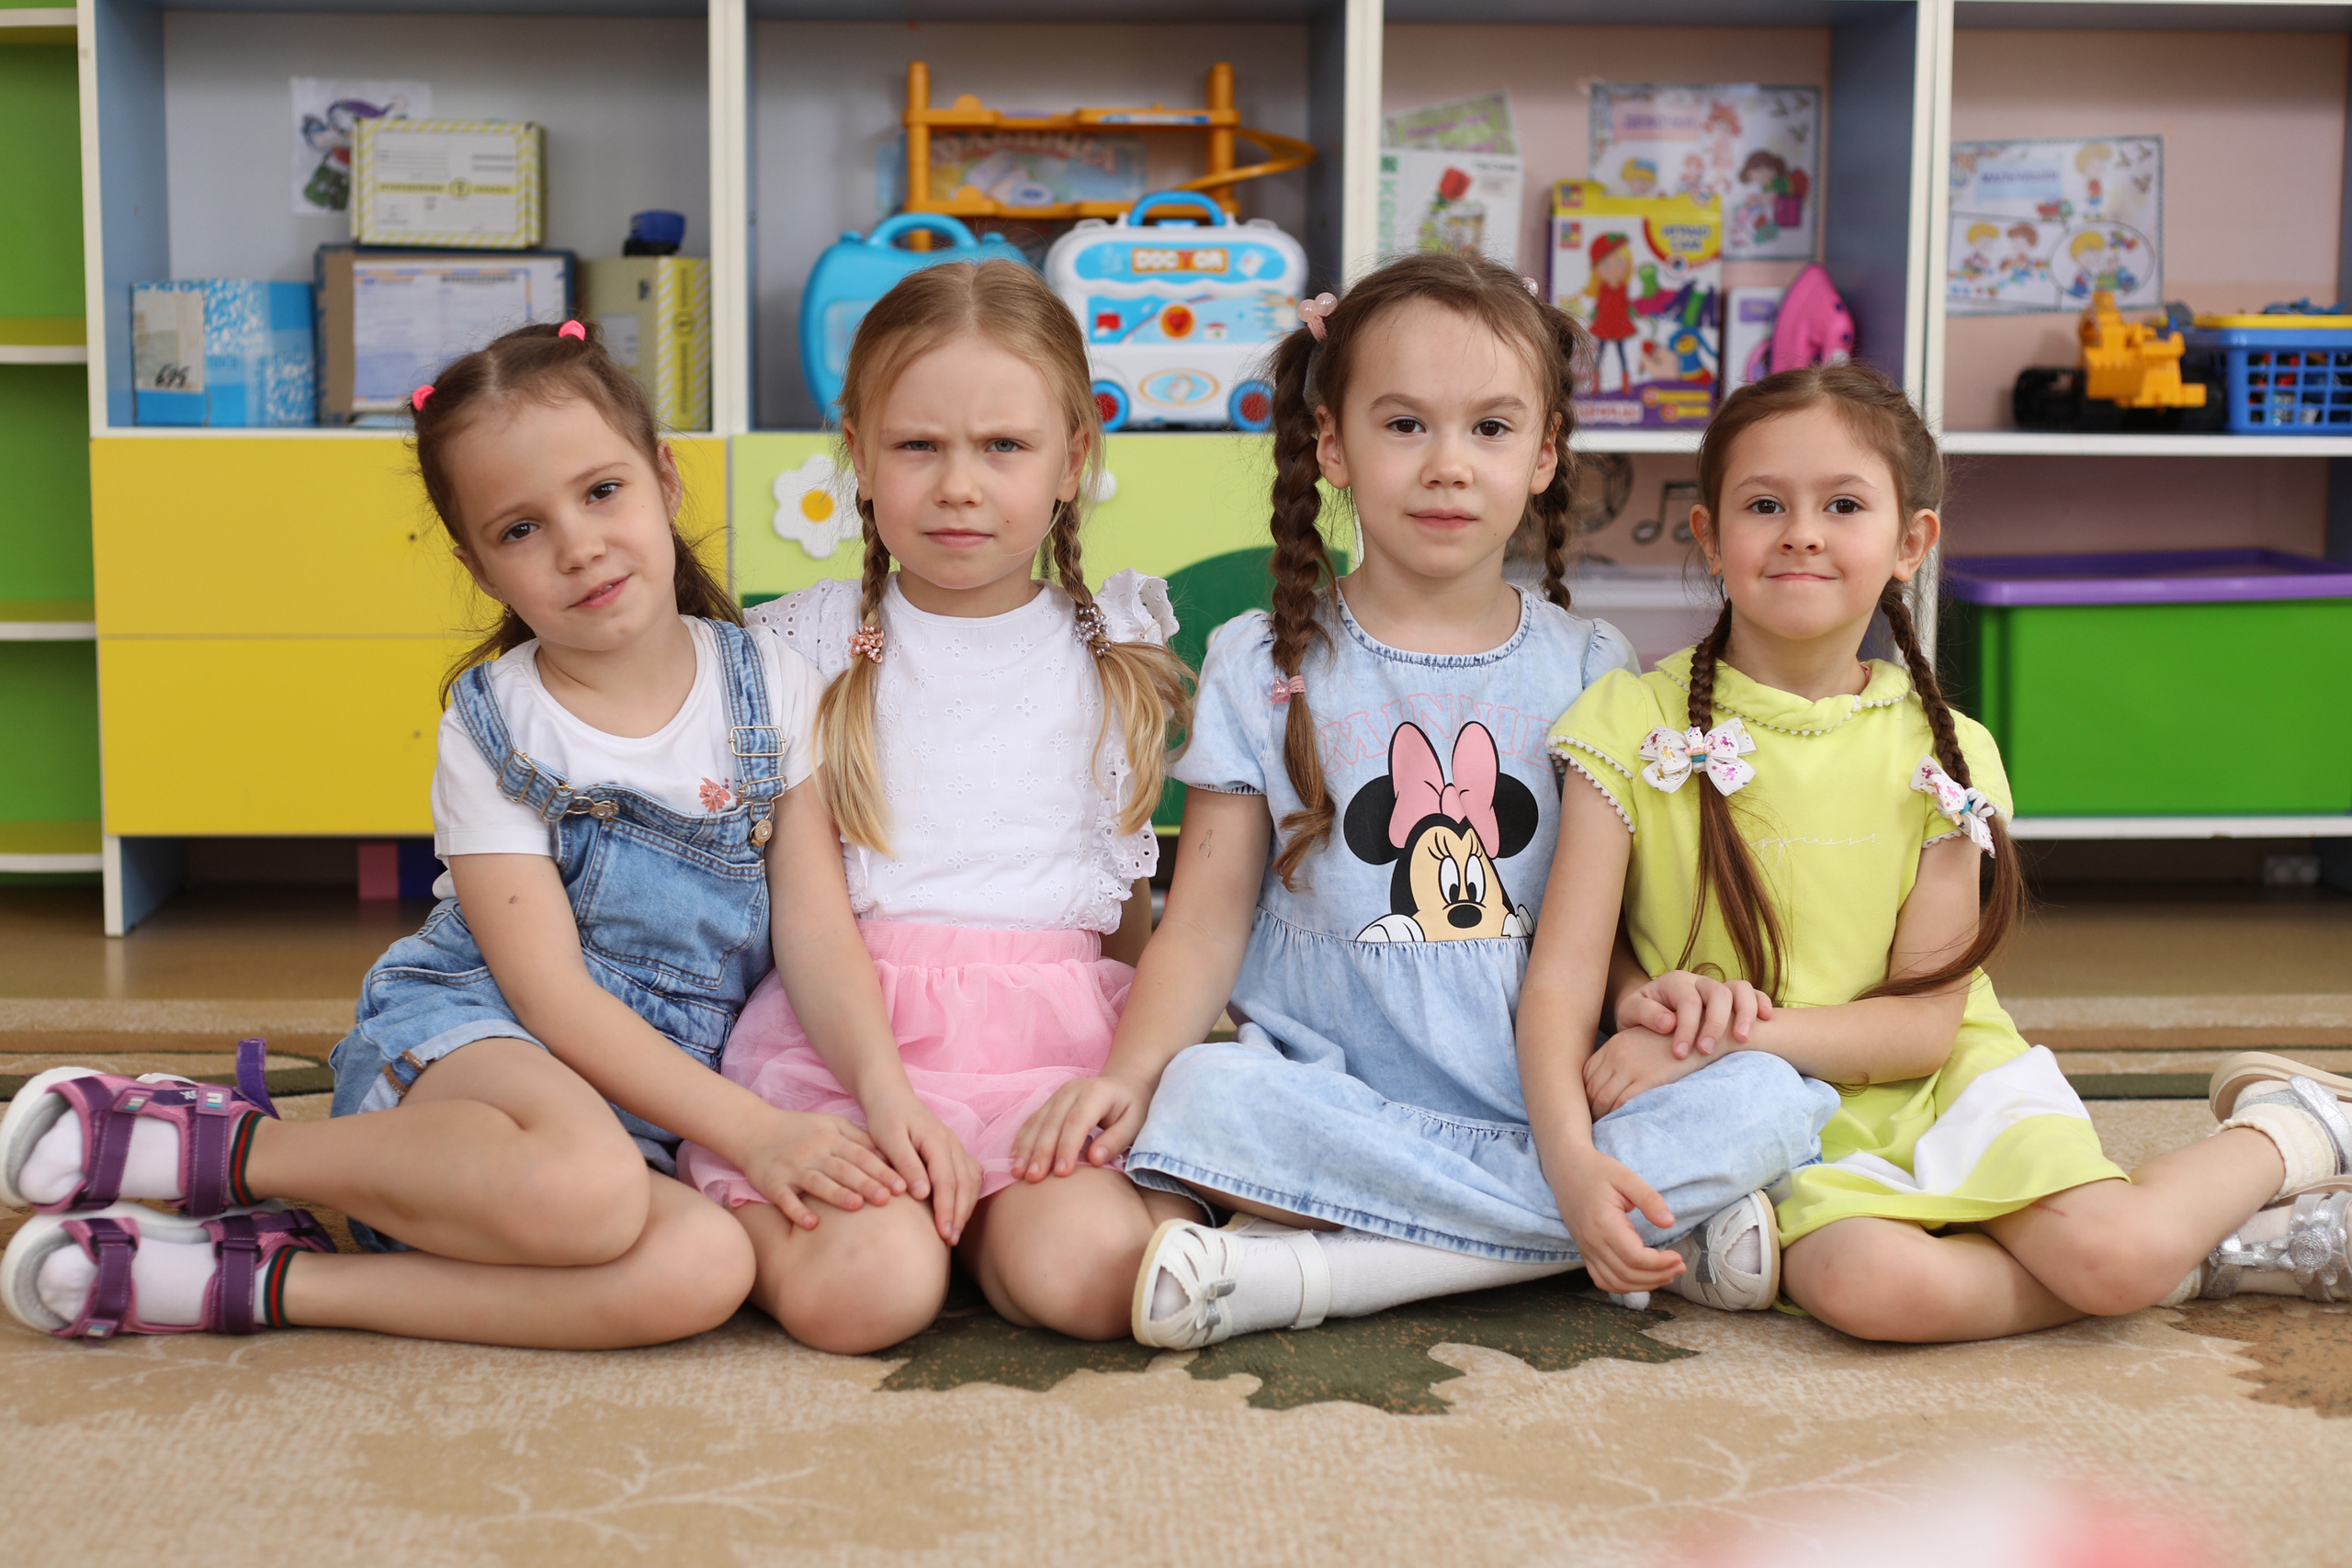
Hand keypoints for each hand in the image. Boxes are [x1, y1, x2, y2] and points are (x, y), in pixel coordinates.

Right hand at [735, 1110, 906, 1230]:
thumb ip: (858, 1138)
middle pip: (843, 1169)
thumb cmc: (800, 1130)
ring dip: (837, 1194)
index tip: (902, 1185)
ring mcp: (792, 1167)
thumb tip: (891, 1155)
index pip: (861, 1155)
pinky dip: (797, 1211)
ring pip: (818, 1182)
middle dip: (866, 1183)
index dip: (882, 1170)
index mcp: (830, 1137)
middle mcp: (813, 1151)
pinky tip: (812, 1224)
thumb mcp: (831, 1124)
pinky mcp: (771, 1182)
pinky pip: (785, 1199)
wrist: (753, 1129)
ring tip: (856, 1206)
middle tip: (887, 1198)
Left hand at [864, 1093, 982, 1244]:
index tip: (944, 1233)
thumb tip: (923, 1193)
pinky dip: (968, 1196)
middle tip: (951, 1240)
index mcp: (937, 1139)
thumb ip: (906, 1163)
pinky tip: (959, 1213)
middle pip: (964, 1183)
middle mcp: (953, 1143)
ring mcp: (957, 1147)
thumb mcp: (889, 1137)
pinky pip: (970, 1176)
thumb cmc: (886, 1118)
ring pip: (971, 1181)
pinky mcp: (954, 1153)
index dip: (947, 1208)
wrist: (892, 1097)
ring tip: (954, 1234)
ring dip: (966, 1208)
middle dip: (960, 1214)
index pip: (947, 1180)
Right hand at [1009, 1072, 1150, 1181]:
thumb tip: (1093, 1160)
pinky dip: (1022, 1141)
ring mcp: (1057, 1096)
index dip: (1067, 1148)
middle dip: (1041, 1152)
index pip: (1077, 1122)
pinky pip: (1031, 1122)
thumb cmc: (1132, 1107)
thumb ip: (1116, 1140)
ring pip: (1037, 1123)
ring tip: (1018, 1173)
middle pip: (1052, 1123)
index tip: (1061, 1173)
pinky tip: (1015, 1160)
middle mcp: (1071, 1091)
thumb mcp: (1135, 1122)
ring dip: (1026, 1149)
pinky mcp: (1048, 1104)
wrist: (1124, 1083)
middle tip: (1034, 1178)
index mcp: (1095, 1093)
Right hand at [1549, 1146, 1683, 1295]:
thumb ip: (1649, 1199)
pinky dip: (1623, 1287)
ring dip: (1644, 1285)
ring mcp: (1586, 1250)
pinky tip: (1641, 1279)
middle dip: (1658, 1275)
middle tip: (1679, 1266)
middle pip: (1627, 1274)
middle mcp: (1592, 1242)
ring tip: (1666, 1274)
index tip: (1677, 1256)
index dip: (1659, 1263)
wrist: (1566, 1169)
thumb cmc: (1597, 1171)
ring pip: (1615, 1282)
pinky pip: (1602, 1280)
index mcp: (1603, 1223)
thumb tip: (1669, 1222)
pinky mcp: (1585, 1252)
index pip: (1634, 1257)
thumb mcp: (1626, 1177)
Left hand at [1584, 1025, 1712, 1116]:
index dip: (1583, 1096)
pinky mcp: (1648, 1078)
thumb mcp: (1642, 1045)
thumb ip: (1623, 1061)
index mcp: (1614, 1046)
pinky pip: (1623, 1102)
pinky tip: (1619, 1125)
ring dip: (1599, 1116)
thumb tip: (1609, 1088)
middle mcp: (1617, 1054)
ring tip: (1602, 1130)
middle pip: (1590, 1088)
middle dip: (1587, 1109)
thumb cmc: (1674, 1044)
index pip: (1585, 1075)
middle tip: (1589, 1126)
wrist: (1703, 1034)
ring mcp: (1631, 1066)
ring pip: (1603, 1098)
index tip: (1586, 1111)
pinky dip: (1617, 1116)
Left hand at [1617, 969, 1773, 1059]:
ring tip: (1741, 1039)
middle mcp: (1699, 982)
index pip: (1688, 1001)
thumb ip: (1644, 1013)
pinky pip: (1753, 992)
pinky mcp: (1732, 999)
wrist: (1648, 1012)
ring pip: (1740, 989)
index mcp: (1674, 982)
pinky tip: (1765, 1019)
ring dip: (1744, 1013)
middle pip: (1718, 993)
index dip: (1686, 1028)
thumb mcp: (1629, 1013)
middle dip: (1715, 1024)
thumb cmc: (1640, 1016)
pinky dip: (1762, 1002)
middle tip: (1706, 1052)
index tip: (1680, 1054)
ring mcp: (1718, 988)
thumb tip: (1668, 1023)